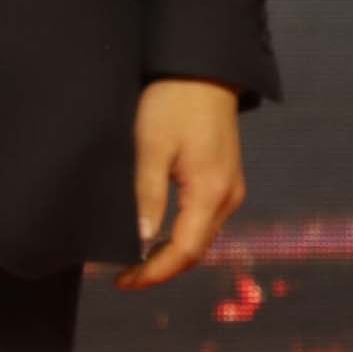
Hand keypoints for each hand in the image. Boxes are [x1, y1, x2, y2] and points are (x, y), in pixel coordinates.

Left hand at [123, 78, 245, 288]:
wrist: (202, 70)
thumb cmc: (173, 102)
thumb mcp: (151, 147)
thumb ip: (147, 195)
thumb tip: (140, 239)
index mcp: (210, 191)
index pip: (184, 251)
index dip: (154, 272)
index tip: (123, 280)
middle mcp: (227, 197)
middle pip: (195, 250)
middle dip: (160, 268)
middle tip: (123, 276)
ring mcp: (229, 189)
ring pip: (200, 237)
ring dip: (169, 254)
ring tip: (134, 260)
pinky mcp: (224, 180)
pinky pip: (203, 220)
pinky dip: (179, 235)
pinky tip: (155, 235)